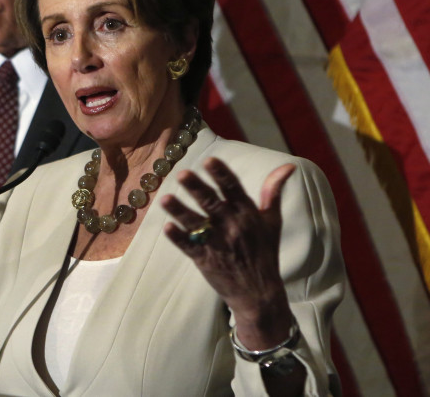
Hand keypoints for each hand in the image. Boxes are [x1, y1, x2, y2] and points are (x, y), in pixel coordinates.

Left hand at [161, 157, 295, 348]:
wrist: (260, 293)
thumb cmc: (265, 252)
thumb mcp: (272, 221)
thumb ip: (273, 192)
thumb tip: (288, 166)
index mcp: (248, 214)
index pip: (233, 189)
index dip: (221, 174)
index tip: (209, 160)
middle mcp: (232, 226)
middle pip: (212, 203)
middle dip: (197, 188)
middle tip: (183, 174)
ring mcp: (218, 244)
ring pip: (197, 224)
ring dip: (180, 211)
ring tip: (165, 199)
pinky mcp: (206, 260)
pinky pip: (190, 247)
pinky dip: (179, 238)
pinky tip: (167, 227)